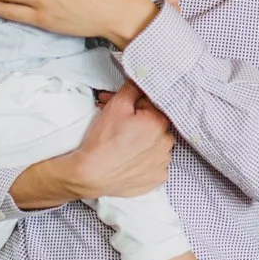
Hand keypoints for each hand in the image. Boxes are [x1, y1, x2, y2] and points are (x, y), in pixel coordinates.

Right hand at [64, 83, 174, 198]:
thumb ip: (133, 88)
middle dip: (138, 121)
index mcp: (160, 122)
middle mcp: (166, 143)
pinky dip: (145, 159)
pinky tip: (130, 157)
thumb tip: (141, 81)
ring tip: (122, 142)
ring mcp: (163, 162)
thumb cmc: (103, 141)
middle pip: (154, 124)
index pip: (151, 105)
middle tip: (118, 124)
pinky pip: (155, 163)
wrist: (92, 174)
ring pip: (155, 144)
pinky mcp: (157, 177)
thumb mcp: (117, 105)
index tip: (122, 109)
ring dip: (143, 139)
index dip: (134, 105)